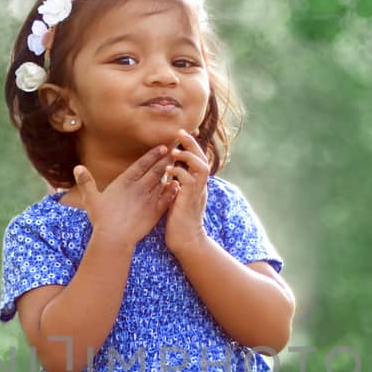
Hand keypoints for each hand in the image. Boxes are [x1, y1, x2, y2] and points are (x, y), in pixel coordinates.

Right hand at [73, 145, 173, 247]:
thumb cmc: (102, 219)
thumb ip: (86, 182)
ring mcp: (149, 199)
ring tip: (179, 165)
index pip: (142, 164)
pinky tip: (177, 185)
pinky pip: (167, 198)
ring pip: (163, 182)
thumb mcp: (91, 199)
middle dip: (166, 160)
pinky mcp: (155, 212)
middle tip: (176, 151)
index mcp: (125, 182)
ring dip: (171, 173)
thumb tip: (77, 167)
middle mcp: (139, 188)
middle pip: (156, 170)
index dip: (153, 155)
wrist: (115, 237)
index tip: (162, 147)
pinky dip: (172, 191)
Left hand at [163, 129, 210, 254]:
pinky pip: (188, 180)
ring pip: (200, 166)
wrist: (186, 240)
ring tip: (175, 151)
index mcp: (197, 184)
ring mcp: (197, 191)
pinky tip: (169, 171)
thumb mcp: (178, 198)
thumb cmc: (179, 221)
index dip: (192, 146)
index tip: (182, 134)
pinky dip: (178, 172)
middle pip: (202, 158)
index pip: (198, 159)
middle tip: (180, 132)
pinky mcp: (190, 198)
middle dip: (192, 143)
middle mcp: (200, 185)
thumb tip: (170, 172)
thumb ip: (178, 184)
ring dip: (188, 156)